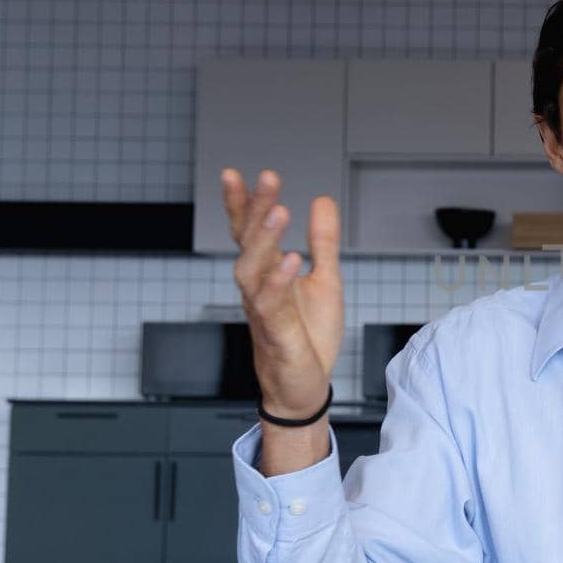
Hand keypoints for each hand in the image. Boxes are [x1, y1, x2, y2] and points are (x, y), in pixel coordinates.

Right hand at [223, 168, 342, 417]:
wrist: (304, 388)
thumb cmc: (309, 337)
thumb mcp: (325, 280)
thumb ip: (323, 242)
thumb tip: (322, 201)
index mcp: (267, 273)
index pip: (249, 232)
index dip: (241, 204)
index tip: (237, 174)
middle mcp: (258, 289)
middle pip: (248, 242)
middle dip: (253, 209)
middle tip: (266, 178)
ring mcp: (263, 311)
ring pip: (251, 270)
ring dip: (264, 240)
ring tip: (279, 211)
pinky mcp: (276, 335)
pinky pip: (271, 306)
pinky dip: (278, 282)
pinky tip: (291, 258)